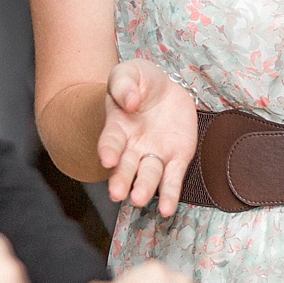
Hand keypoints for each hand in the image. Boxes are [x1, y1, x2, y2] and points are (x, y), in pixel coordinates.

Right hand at [101, 61, 197, 216]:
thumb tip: (131, 101)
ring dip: (144, 189)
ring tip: (139, 200)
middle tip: (118, 193)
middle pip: (126, 166)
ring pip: (149, 176)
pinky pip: (173, 179)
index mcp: (118, 127)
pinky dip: (171, 194)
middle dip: (122, 179)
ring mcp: (155, 155)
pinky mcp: (176, 159)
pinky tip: (168, 210)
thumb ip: (124, 84)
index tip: (107, 158)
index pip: (111, 140)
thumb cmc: (140, 83)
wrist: (163, 90)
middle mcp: (133, 147)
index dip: (108, 149)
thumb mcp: (129, 72)